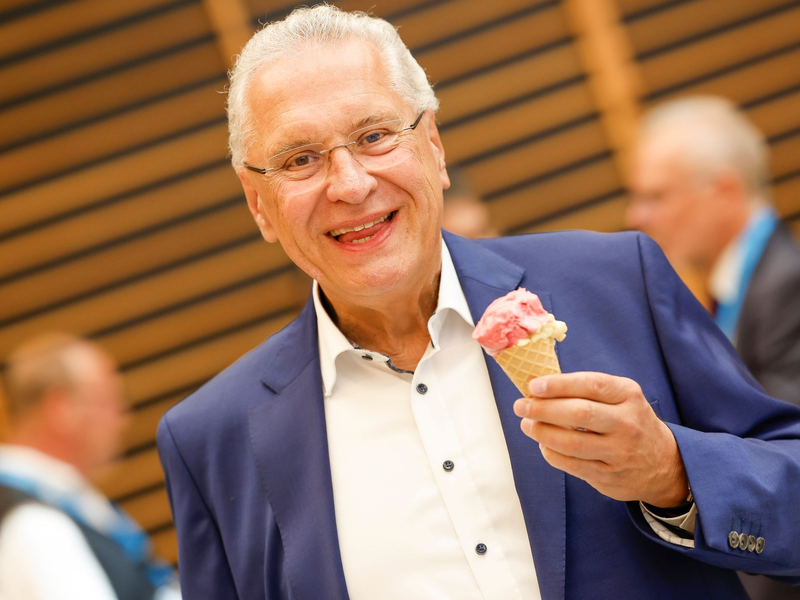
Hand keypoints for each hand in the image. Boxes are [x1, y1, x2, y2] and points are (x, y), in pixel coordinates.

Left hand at [513, 372, 688, 507]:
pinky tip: (543, 444)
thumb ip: (586, 390)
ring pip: (572, 442)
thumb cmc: (628, 421)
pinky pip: (572, 464)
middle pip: (579, 414)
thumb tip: (539, 386)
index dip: (559, 384)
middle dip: (543, 409)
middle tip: (521, 406)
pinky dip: (551, 453)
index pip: (591, 384)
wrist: (662, 463)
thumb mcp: (620, 397)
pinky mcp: (609, 475)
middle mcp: (627, 422)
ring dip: (542, 432)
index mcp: (628, 394)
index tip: (533, 386)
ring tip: (527, 425)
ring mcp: (620, 452)